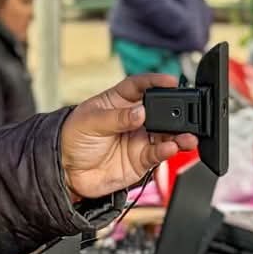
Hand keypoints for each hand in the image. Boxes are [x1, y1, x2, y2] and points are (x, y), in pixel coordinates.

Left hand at [60, 75, 199, 200]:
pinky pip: (159, 154)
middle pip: (160, 110)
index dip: (156, 81)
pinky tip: (172, 147)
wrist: (65, 172)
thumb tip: (140, 112)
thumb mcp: (90, 122)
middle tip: (185, 113)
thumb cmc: (71, 139)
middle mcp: (133, 119)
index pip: (140, 86)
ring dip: (179, 134)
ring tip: (187, 136)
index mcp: (119, 101)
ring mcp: (139, 139)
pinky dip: (168, 151)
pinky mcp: (141, 159)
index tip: (170, 81)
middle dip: (175, 111)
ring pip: (166, 134)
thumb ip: (117, 118)